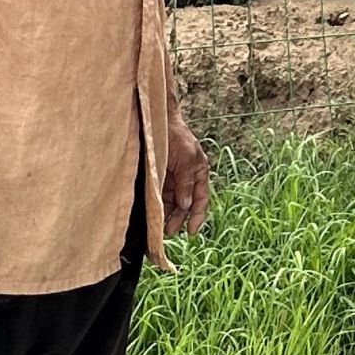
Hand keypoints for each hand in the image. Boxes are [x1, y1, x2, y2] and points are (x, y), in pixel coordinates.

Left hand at [162, 106, 210, 235]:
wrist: (157, 121)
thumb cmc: (176, 136)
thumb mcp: (185, 158)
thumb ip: (186, 182)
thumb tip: (185, 205)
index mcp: (199, 172)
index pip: (201, 198)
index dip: (197, 216)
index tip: (191, 232)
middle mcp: (187, 177)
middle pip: (186, 204)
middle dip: (179, 219)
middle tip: (169, 232)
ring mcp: (173, 178)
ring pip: (173, 203)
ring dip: (168, 216)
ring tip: (160, 229)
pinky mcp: (160, 177)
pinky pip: (161, 196)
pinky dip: (159, 207)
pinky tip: (154, 215)